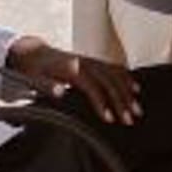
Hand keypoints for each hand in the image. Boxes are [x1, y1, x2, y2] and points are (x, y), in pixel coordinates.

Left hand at [5, 36, 141, 125]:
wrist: (33, 52)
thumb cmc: (34, 69)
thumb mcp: (35, 78)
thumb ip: (48, 86)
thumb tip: (60, 92)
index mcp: (72, 69)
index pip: (93, 88)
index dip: (102, 104)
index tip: (110, 119)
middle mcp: (85, 63)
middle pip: (108, 82)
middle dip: (121, 101)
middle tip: (130, 119)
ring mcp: (91, 61)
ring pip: (115, 75)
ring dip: (127, 92)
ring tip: (137, 108)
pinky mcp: (93, 61)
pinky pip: (114, 68)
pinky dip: (126, 78)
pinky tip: (135, 88)